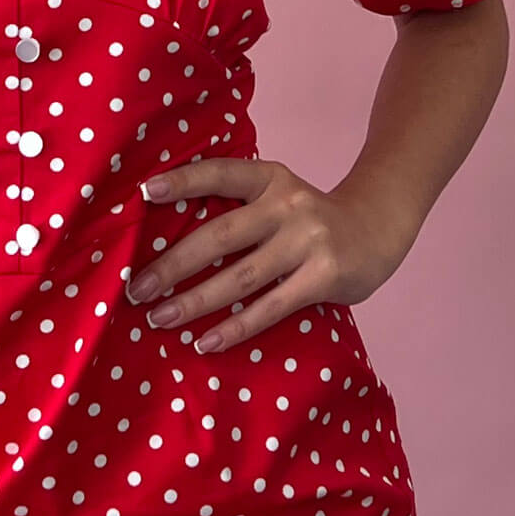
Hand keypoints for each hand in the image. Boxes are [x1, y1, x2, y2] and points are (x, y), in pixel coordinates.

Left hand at [125, 158, 415, 353]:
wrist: (377, 227)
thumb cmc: (307, 217)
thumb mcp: (278, 195)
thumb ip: (239, 207)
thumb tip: (168, 236)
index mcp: (269, 177)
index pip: (220, 174)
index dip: (184, 180)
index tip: (145, 192)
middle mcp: (287, 204)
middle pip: (220, 235)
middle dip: (173, 264)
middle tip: (137, 288)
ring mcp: (308, 240)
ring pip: (241, 277)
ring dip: (195, 301)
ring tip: (159, 319)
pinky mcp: (324, 276)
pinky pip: (271, 307)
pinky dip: (235, 327)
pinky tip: (205, 341)